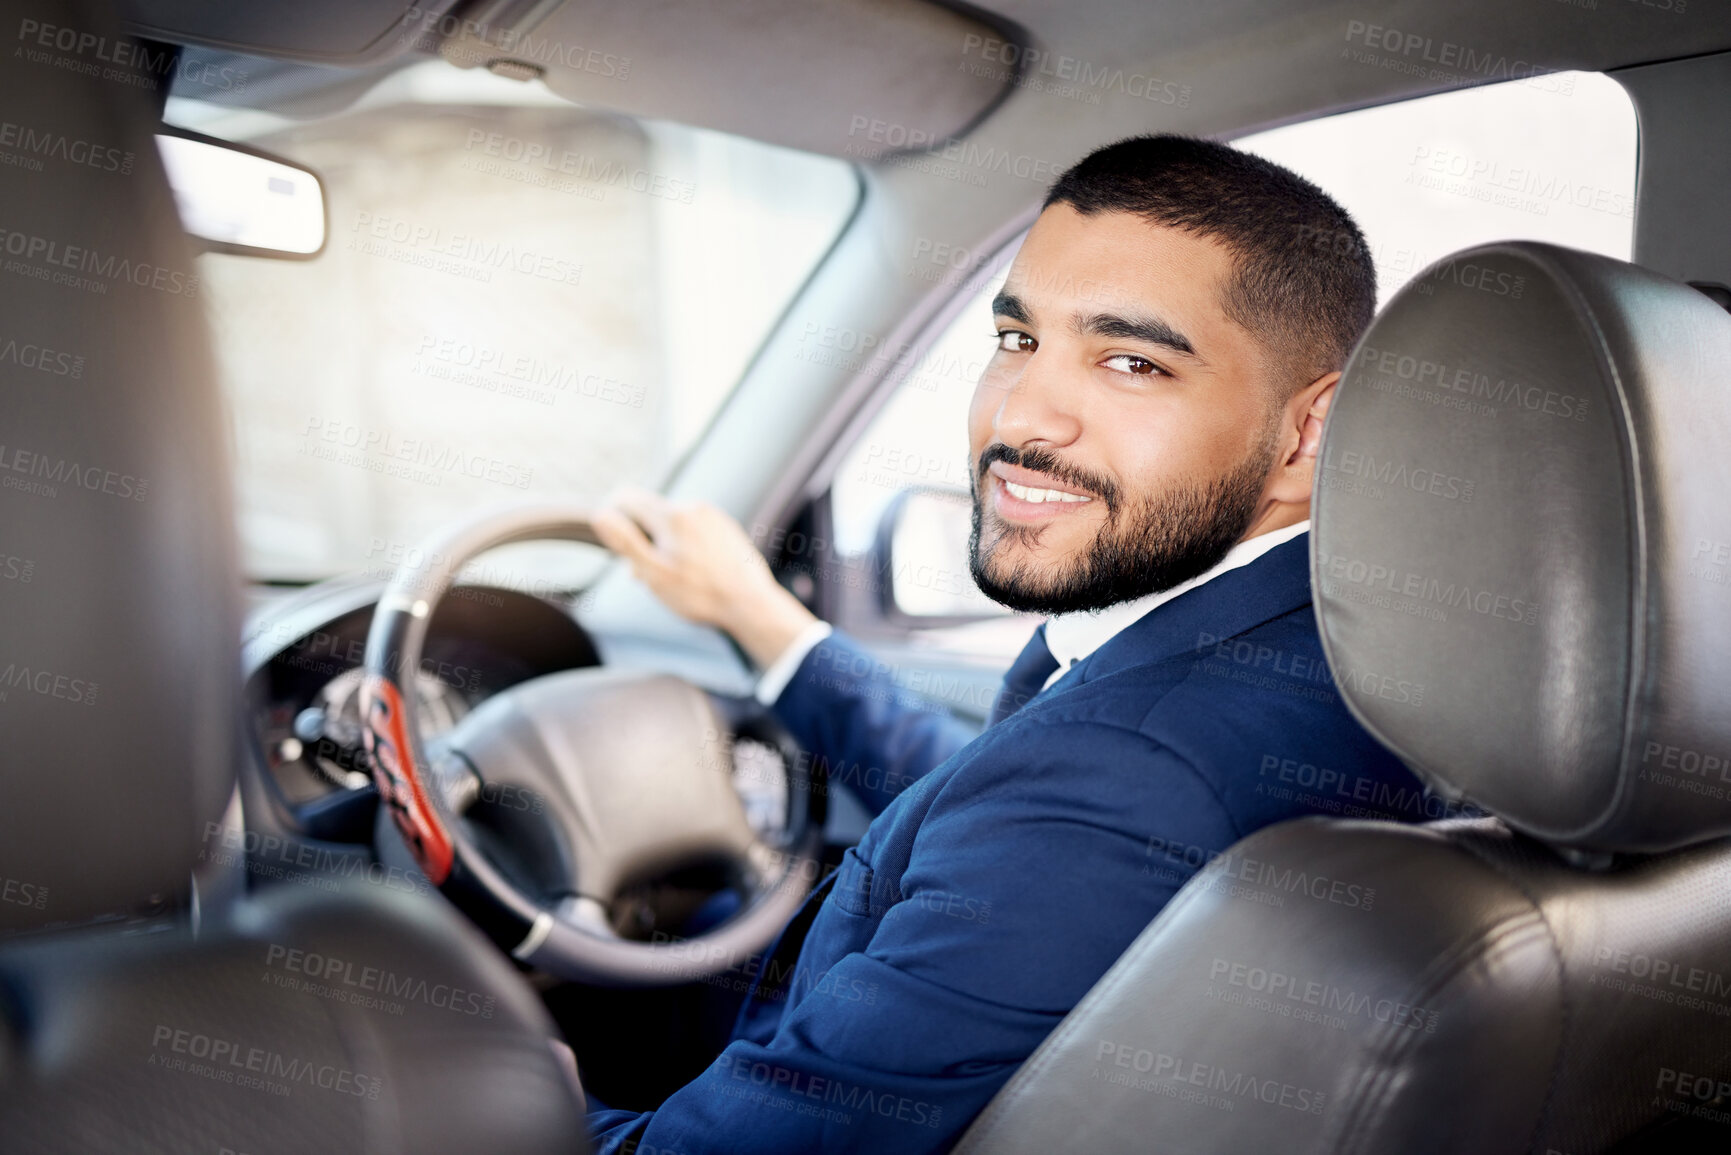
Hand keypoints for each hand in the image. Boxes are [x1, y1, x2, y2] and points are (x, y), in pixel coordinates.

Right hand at [590, 486, 818, 668]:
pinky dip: (687, 548)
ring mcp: (713, 517)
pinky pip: (696, 531)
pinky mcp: (727, 529)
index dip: (612, 515)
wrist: (750, 605)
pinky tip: (696, 574)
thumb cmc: (700, 594)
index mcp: (672, 515)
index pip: (627, 496)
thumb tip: (601, 515)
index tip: (611, 538)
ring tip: (675, 579)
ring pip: (674, 524)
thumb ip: (626, 541)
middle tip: (646, 575)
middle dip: (642, 540)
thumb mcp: (654, 572)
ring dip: (664, 546)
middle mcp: (693, 507)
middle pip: (651, 514)